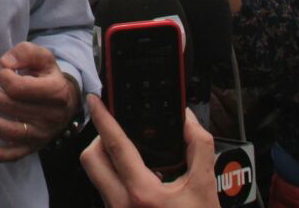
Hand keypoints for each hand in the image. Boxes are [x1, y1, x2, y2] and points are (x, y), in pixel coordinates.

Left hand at [0, 42, 79, 161]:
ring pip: (9, 130)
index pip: (20, 88)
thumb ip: (24, 53)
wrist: (66, 101)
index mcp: (55, 92)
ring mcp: (42, 134)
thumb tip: (4, 64)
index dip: (5, 77)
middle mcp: (50, 116)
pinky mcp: (33, 146)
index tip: (3, 71)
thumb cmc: (47, 75)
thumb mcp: (42, 57)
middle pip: (10, 107)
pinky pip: (15, 154)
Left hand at [81, 95, 218, 207]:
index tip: (95, 101)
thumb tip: (187, 120)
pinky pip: (107, 193)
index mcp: (142, 194)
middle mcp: (122, 206)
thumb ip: (199, 148)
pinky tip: (141, 180)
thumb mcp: (206, 189)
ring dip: (109, 161)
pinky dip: (118, 180)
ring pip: (97, 178)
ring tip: (134, 157)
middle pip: (91, 160)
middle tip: (116, 131)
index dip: (103, 119)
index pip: (115, 146)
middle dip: (98, 140)